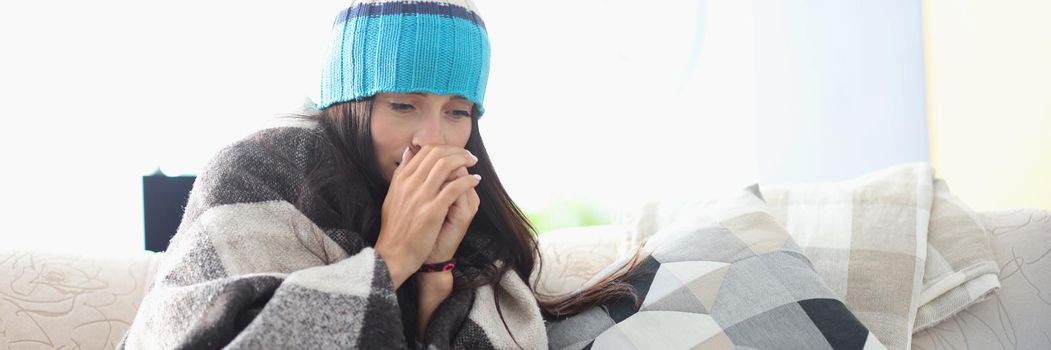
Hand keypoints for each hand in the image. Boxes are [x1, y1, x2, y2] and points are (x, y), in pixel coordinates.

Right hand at [373, 145, 480, 288]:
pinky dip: (468, 181)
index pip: (425, 151)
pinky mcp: (432, 211)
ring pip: (446, 166)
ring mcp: (421, 196)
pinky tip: (475, 181)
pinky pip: (454, 188)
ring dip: (464, 160)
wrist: (393, 254)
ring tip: (473, 162)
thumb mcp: (393, 195)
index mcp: (401, 179)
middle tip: (469, 155)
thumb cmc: (395, 228)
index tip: (456, 152)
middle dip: (457, 151)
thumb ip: (401, 173)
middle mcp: (410, 183)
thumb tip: (408, 150)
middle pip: (437, 155)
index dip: (444, 148)